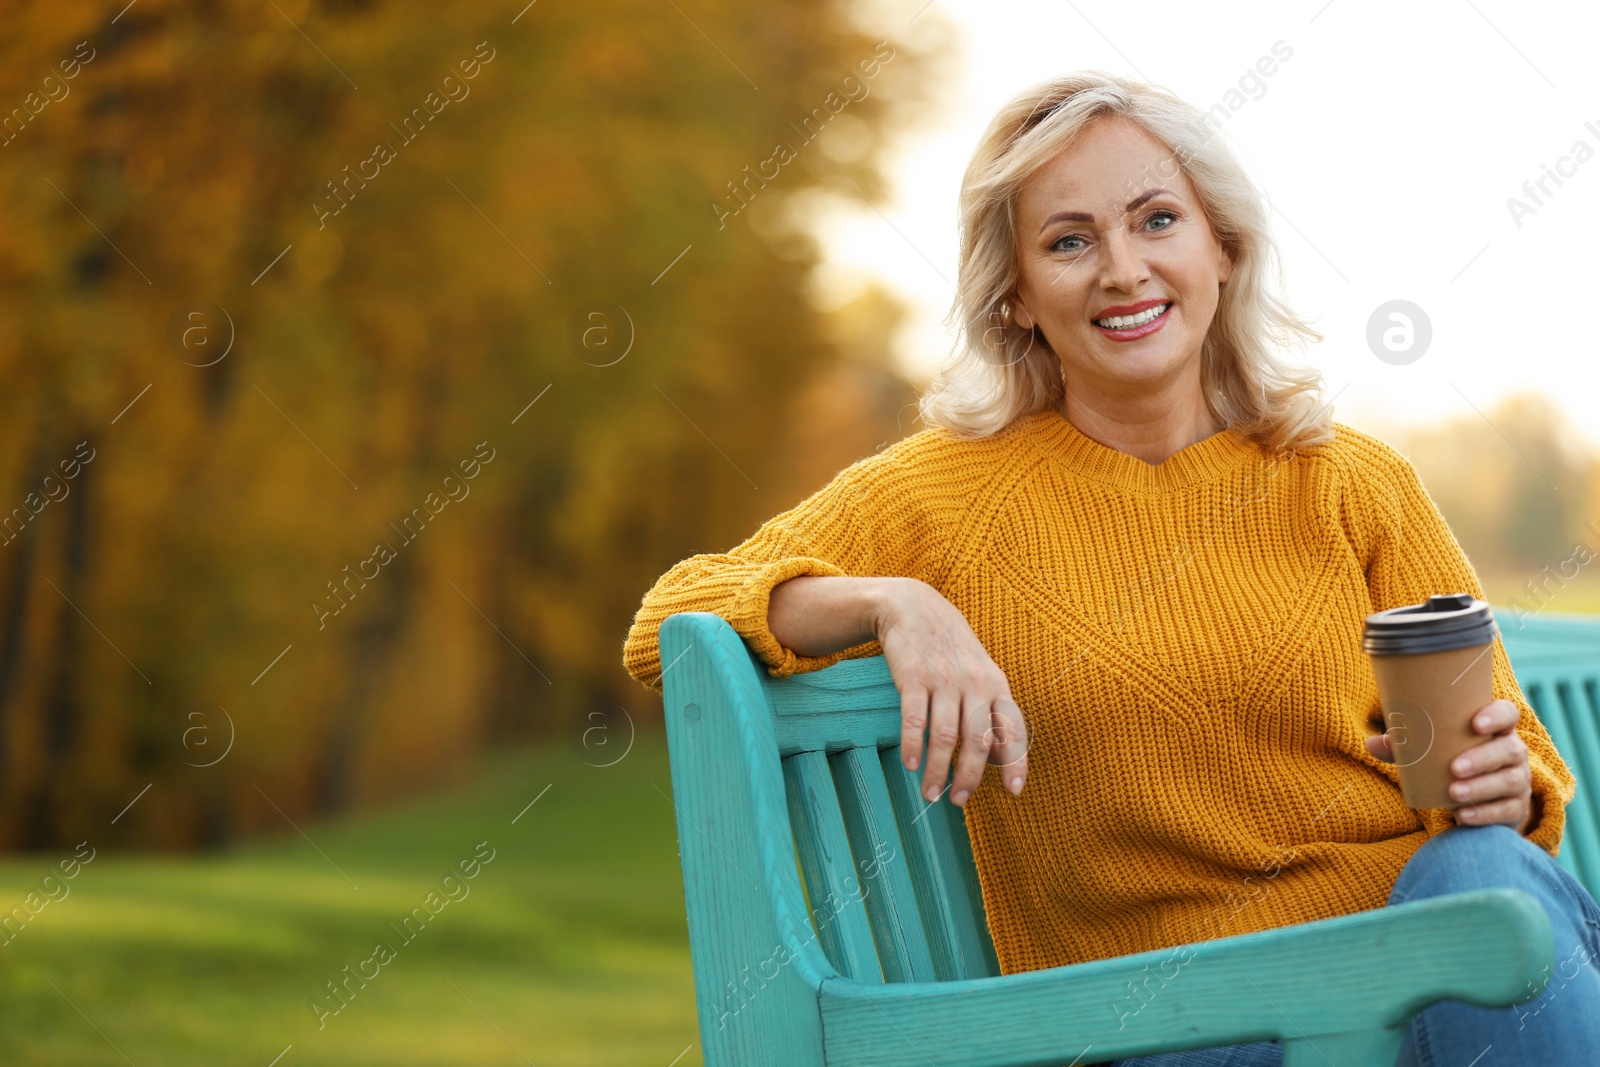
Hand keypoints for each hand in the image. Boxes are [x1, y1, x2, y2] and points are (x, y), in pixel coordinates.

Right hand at [868, 578, 1028, 806]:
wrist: (914, 607)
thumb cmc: (950, 648)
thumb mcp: (979, 674)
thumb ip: (990, 712)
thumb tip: (999, 759)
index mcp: (996, 685)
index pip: (1012, 729)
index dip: (1015, 762)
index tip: (1013, 792)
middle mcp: (974, 683)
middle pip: (977, 740)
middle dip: (969, 776)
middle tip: (959, 801)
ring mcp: (944, 680)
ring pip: (945, 736)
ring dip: (938, 770)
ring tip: (930, 794)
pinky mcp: (914, 677)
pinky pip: (915, 719)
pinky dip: (913, 745)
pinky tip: (910, 764)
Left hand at [1365, 698, 1532, 833]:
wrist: (1477, 798)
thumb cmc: (1449, 762)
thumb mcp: (1430, 752)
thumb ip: (1404, 746)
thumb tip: (1372, 743)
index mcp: (1494, 729)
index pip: (1508, 714)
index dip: (1496, 715)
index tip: (1475, 724)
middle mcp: (1512, 751)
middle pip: (1509, 750)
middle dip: (1482, 758)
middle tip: (1453, 768)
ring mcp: (1519, 779)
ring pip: (1510, 781)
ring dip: (1481, 787)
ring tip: (1453, 793)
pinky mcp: (1516, 806)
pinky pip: (1507, 810)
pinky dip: (1484, 814)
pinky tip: (1462, 815)